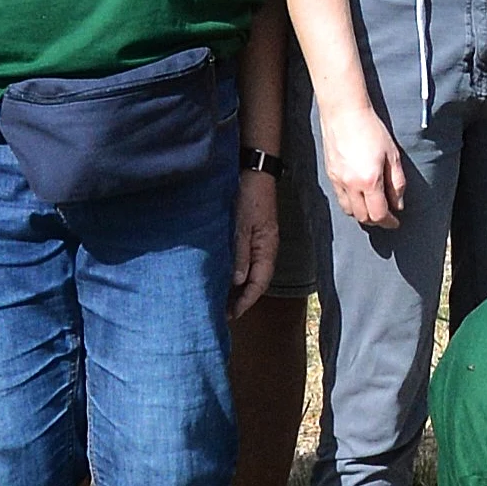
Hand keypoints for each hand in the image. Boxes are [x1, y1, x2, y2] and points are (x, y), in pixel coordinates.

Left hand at [229, 168, 279, 317]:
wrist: (253, 170)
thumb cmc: (249, 195)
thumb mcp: (242, 225)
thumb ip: (240, 253)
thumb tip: (238, 281)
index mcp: (267, 248)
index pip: (259, 283)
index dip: (246, 301)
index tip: (231, 315)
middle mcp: (265, 249)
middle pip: (255, 282)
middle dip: (240, 299)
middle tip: (221, 314)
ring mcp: (258, 242)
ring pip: (248, 272)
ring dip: (236, 288)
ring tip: (218, 300)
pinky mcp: (249, 235)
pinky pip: (243, 261)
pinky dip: (233, 272)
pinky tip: (220, 276)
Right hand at [320, 101, 408, 229]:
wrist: (345, 113)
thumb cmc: (371, 129)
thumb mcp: (392, 155)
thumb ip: (397, 183)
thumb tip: (398, 204)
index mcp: (370, 181)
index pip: (379, 214)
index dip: (389, 222)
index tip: (395, 221)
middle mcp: (351, 185)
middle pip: (363, 217)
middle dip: (376, 221)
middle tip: (386, 217)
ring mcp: (338, 181)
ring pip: (349, 210)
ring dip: (362, 214)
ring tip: (373, 208)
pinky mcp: (330, 175)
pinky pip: (340, 198)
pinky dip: (351, 204)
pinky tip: (359, 197)